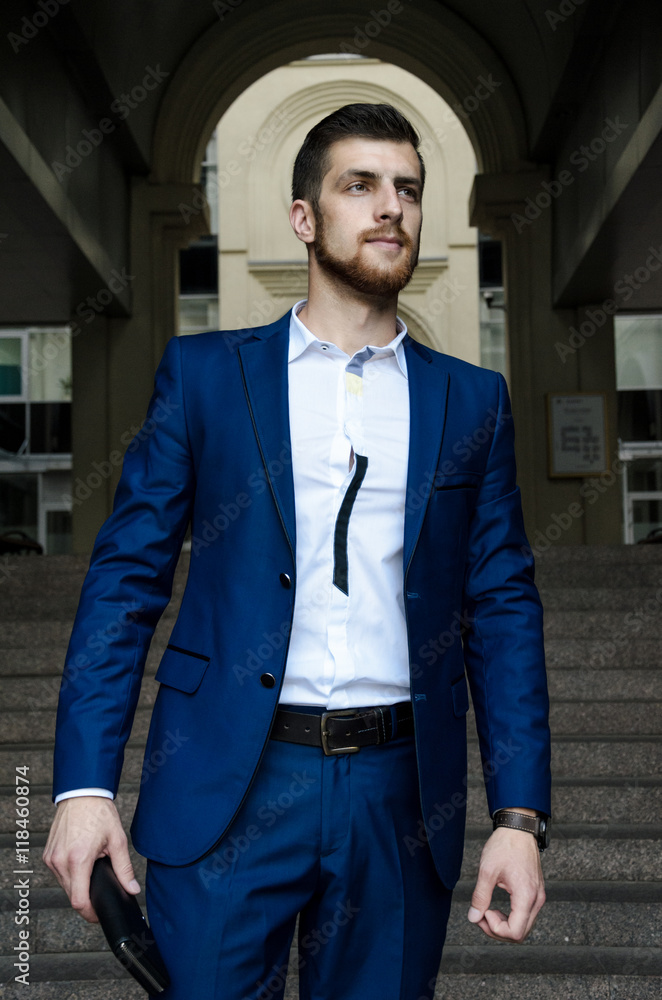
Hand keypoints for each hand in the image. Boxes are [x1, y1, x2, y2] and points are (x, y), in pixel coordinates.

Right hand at [42, 796, 139, 922]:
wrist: (82, 794)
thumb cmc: (99, 814)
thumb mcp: (117, 840)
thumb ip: (124, 869)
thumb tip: (132, 889)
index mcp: (78, 859)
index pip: (78, 900)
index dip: (89, 913)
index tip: (99, 914)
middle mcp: (60, 861)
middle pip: (72, 894)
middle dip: (87, 896)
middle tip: (102, 888)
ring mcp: (51, 858)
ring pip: (64, 885)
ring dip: (77, 884)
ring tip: (92, 869)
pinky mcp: (47, 855)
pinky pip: (59, 873)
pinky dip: (70, 874)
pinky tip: (81, 863)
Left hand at [467, 826, 544, 941]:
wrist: (518, 829)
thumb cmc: (505, 846)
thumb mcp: (487, 870)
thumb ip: (480, 896)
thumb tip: (473, 918)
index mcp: (526, 896)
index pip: (515, 933)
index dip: (495, 929)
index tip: (483, 912)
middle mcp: (537, 900)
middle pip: (520, 934)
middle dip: (497, 930)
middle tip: (481, 914)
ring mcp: (538, 897)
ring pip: (524, 927)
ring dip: (504, 925)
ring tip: (487, 910)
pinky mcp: (536, 893)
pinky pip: (525, 916)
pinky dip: (510, 918)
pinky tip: (497, 908)